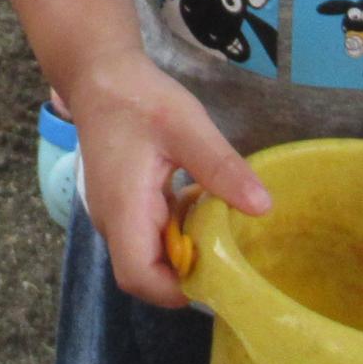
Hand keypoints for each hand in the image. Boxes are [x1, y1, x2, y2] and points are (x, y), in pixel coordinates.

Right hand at [64, 47, 268, 310]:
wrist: (100, 75)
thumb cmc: (139, 100)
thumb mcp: (188, 127)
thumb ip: (221, 168)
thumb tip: (262, 208)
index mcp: (124, 210)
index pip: (139, 277)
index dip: (177, 288)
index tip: (217, 272)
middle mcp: (113, 221)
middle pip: (145, 274)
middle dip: (187, 272)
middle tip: (229, 250)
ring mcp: (116, 214)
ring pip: (148, 256)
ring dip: (184, 250)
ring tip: (220, 226)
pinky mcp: (123, 204)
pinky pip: (148, 235)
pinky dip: (176, 230)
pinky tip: (200, 203)